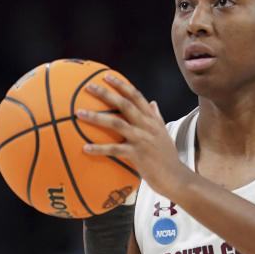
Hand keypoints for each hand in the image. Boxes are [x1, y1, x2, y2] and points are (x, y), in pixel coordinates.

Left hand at [77, 75, 190, 197]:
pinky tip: (85, 148)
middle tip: (88, 86)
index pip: (137, 96)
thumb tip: (153, 102)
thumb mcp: (164, 133)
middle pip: (124, 104)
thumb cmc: (167, 157)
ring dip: (96, 117)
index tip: (107, 76)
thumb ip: (157, 117)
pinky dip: (99, 148)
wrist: (175, 177)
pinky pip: (114, 149)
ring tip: (79, 113)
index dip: (121, 85)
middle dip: (105, 94)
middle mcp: (147, 126)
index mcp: (153, 120)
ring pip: (116, 123)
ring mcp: (142, 140)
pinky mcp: (137, 155)